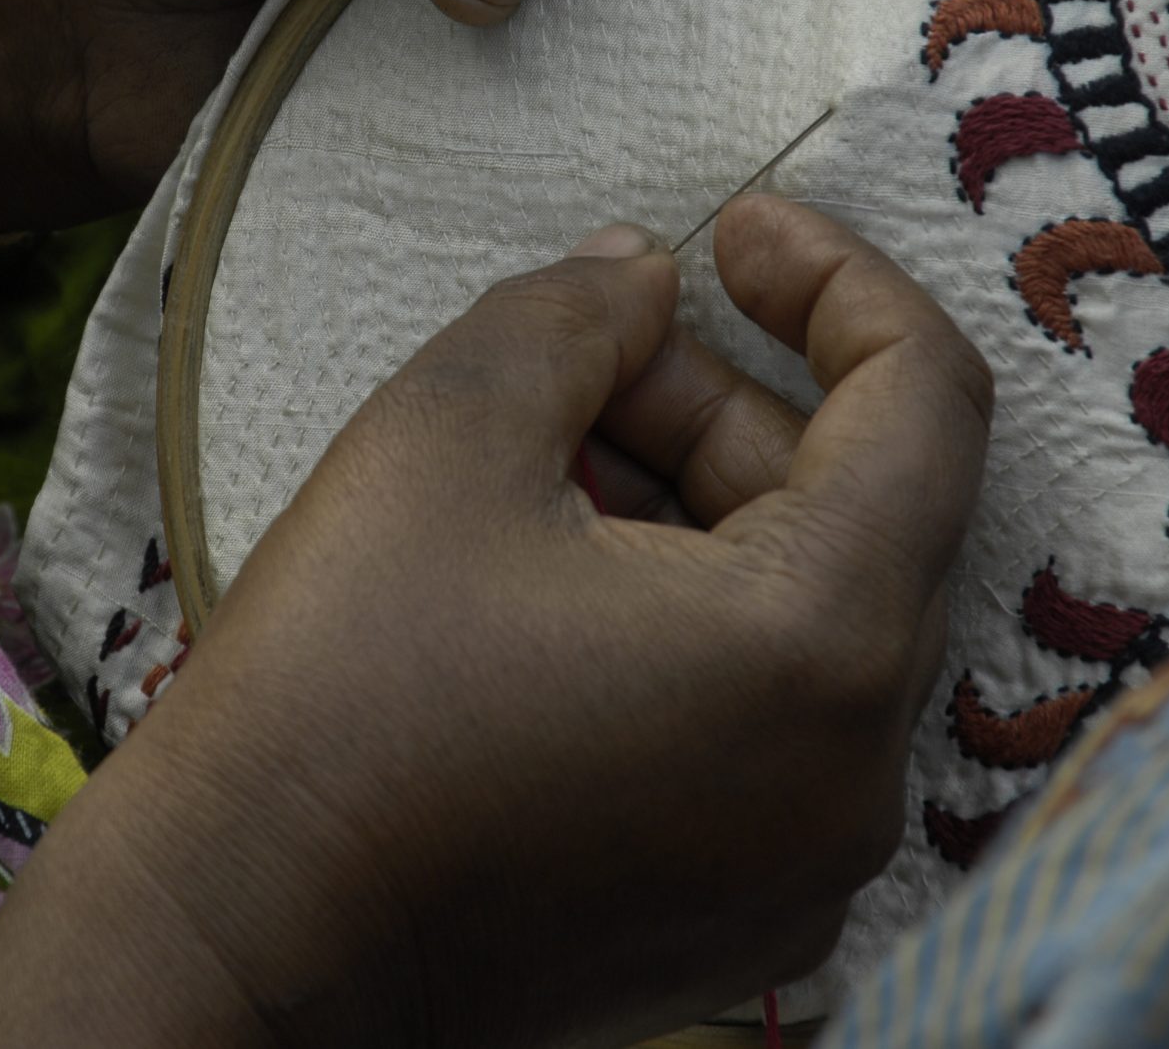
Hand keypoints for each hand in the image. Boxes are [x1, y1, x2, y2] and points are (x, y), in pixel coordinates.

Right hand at [0, 198, 991, 1046]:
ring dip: (708, 509)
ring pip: (812, 622)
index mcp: (819, 646)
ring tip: (553, 462)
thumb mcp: (446, 431)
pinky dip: (699, 625)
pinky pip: (771, 725)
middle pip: (864, 516)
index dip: (840, 281)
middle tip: (593, 349)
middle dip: (736, 401)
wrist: (239, 938)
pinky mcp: (740, 918)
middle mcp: (856, 776)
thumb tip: (643, 278)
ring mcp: (805, 868)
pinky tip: (561, 586)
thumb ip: (576, 312)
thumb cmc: (337, 687)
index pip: (928, 405)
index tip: (734, 231)